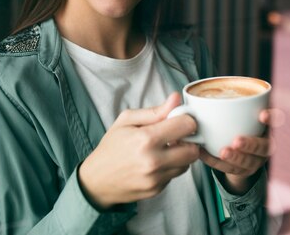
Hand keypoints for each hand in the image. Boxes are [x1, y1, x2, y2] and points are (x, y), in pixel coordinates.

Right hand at [78, 93, 199, 208]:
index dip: (186, 120)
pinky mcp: (157, 189)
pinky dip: (170, 167)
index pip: (186, 126)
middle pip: (193, 150)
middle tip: (176, 136)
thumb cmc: (111, 147)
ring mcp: (156, 178)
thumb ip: (154, 111)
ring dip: (180, 155)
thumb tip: (175, 99)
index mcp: (146, 138)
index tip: (180, 120)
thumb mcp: (126, 121)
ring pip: (187, 164)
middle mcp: (153, 161)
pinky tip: (155, 163)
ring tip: (164, 149)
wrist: (97, 179)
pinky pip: (175, 175)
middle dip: (188, 141)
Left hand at [199, 108, 284, 193]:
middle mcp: (265, 144)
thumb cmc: (237, 123)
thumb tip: (188, 92)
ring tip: (223, 151)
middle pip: (264, 147)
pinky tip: (202, 153)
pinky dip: (216, 163)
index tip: (261, 114)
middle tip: (237, 140)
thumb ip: (227, 101)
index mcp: (266, 127)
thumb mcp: (238, 112)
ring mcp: (255, 160)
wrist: (239, 152)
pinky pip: (230, 170)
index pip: (275, 122)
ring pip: (248, 162)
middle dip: (251, 144)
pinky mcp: (242, 171)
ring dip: (236, 157)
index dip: (272, 119)